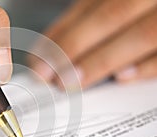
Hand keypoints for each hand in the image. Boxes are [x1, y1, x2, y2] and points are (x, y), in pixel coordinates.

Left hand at [30, 0, 156, 87]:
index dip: (61, 32)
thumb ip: (95, 13)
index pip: (89, 4)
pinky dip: (147, 66)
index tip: (39, 59)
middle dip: (74, 46)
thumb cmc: (142, 6)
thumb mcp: (121, 0)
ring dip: (102, 60)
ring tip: (72, 81)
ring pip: (141, 34)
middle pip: (111, 14)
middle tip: (50, 76)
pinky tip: (121, 79)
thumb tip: (57, 43)